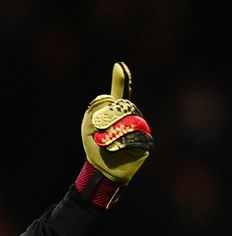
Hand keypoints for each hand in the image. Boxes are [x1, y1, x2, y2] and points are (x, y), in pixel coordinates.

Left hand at [80, 62, 152, 182]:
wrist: (102, 168)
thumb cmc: (95, 146)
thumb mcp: (89, 127)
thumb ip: (96, 110)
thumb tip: (108, 97)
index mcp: (117, 110)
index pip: (120, 92)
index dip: (121, 80)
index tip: (119, 67)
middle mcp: (132, 116)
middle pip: (122, 106)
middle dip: (107, 119)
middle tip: (98, 134)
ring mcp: (141, 127)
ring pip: (130, 120)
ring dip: (112, 133)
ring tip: (105, 143)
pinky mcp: (146, 142)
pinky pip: (137, 136)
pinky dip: (123, 142)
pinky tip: (115, 148)